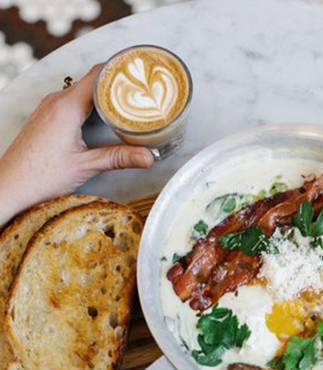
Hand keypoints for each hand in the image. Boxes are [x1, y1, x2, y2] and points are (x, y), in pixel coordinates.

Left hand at [0, 65, 153, 225]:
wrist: (10, 186)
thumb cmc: (40, 176)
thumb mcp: (86, 166)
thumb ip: (119, 158)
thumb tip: (149, 157)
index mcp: (67, 106)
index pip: (99, 75)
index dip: (121, 71)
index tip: (140, 74)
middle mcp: (56, 101)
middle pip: (93, 81)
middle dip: (118, 85)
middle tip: (142, 93)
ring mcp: (49, 108)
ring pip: (83, 91)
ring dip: (105, 97)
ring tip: (129, 105)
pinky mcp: (47, 117)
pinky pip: (73, 102)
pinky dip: (91, 105)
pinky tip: (104, 119)